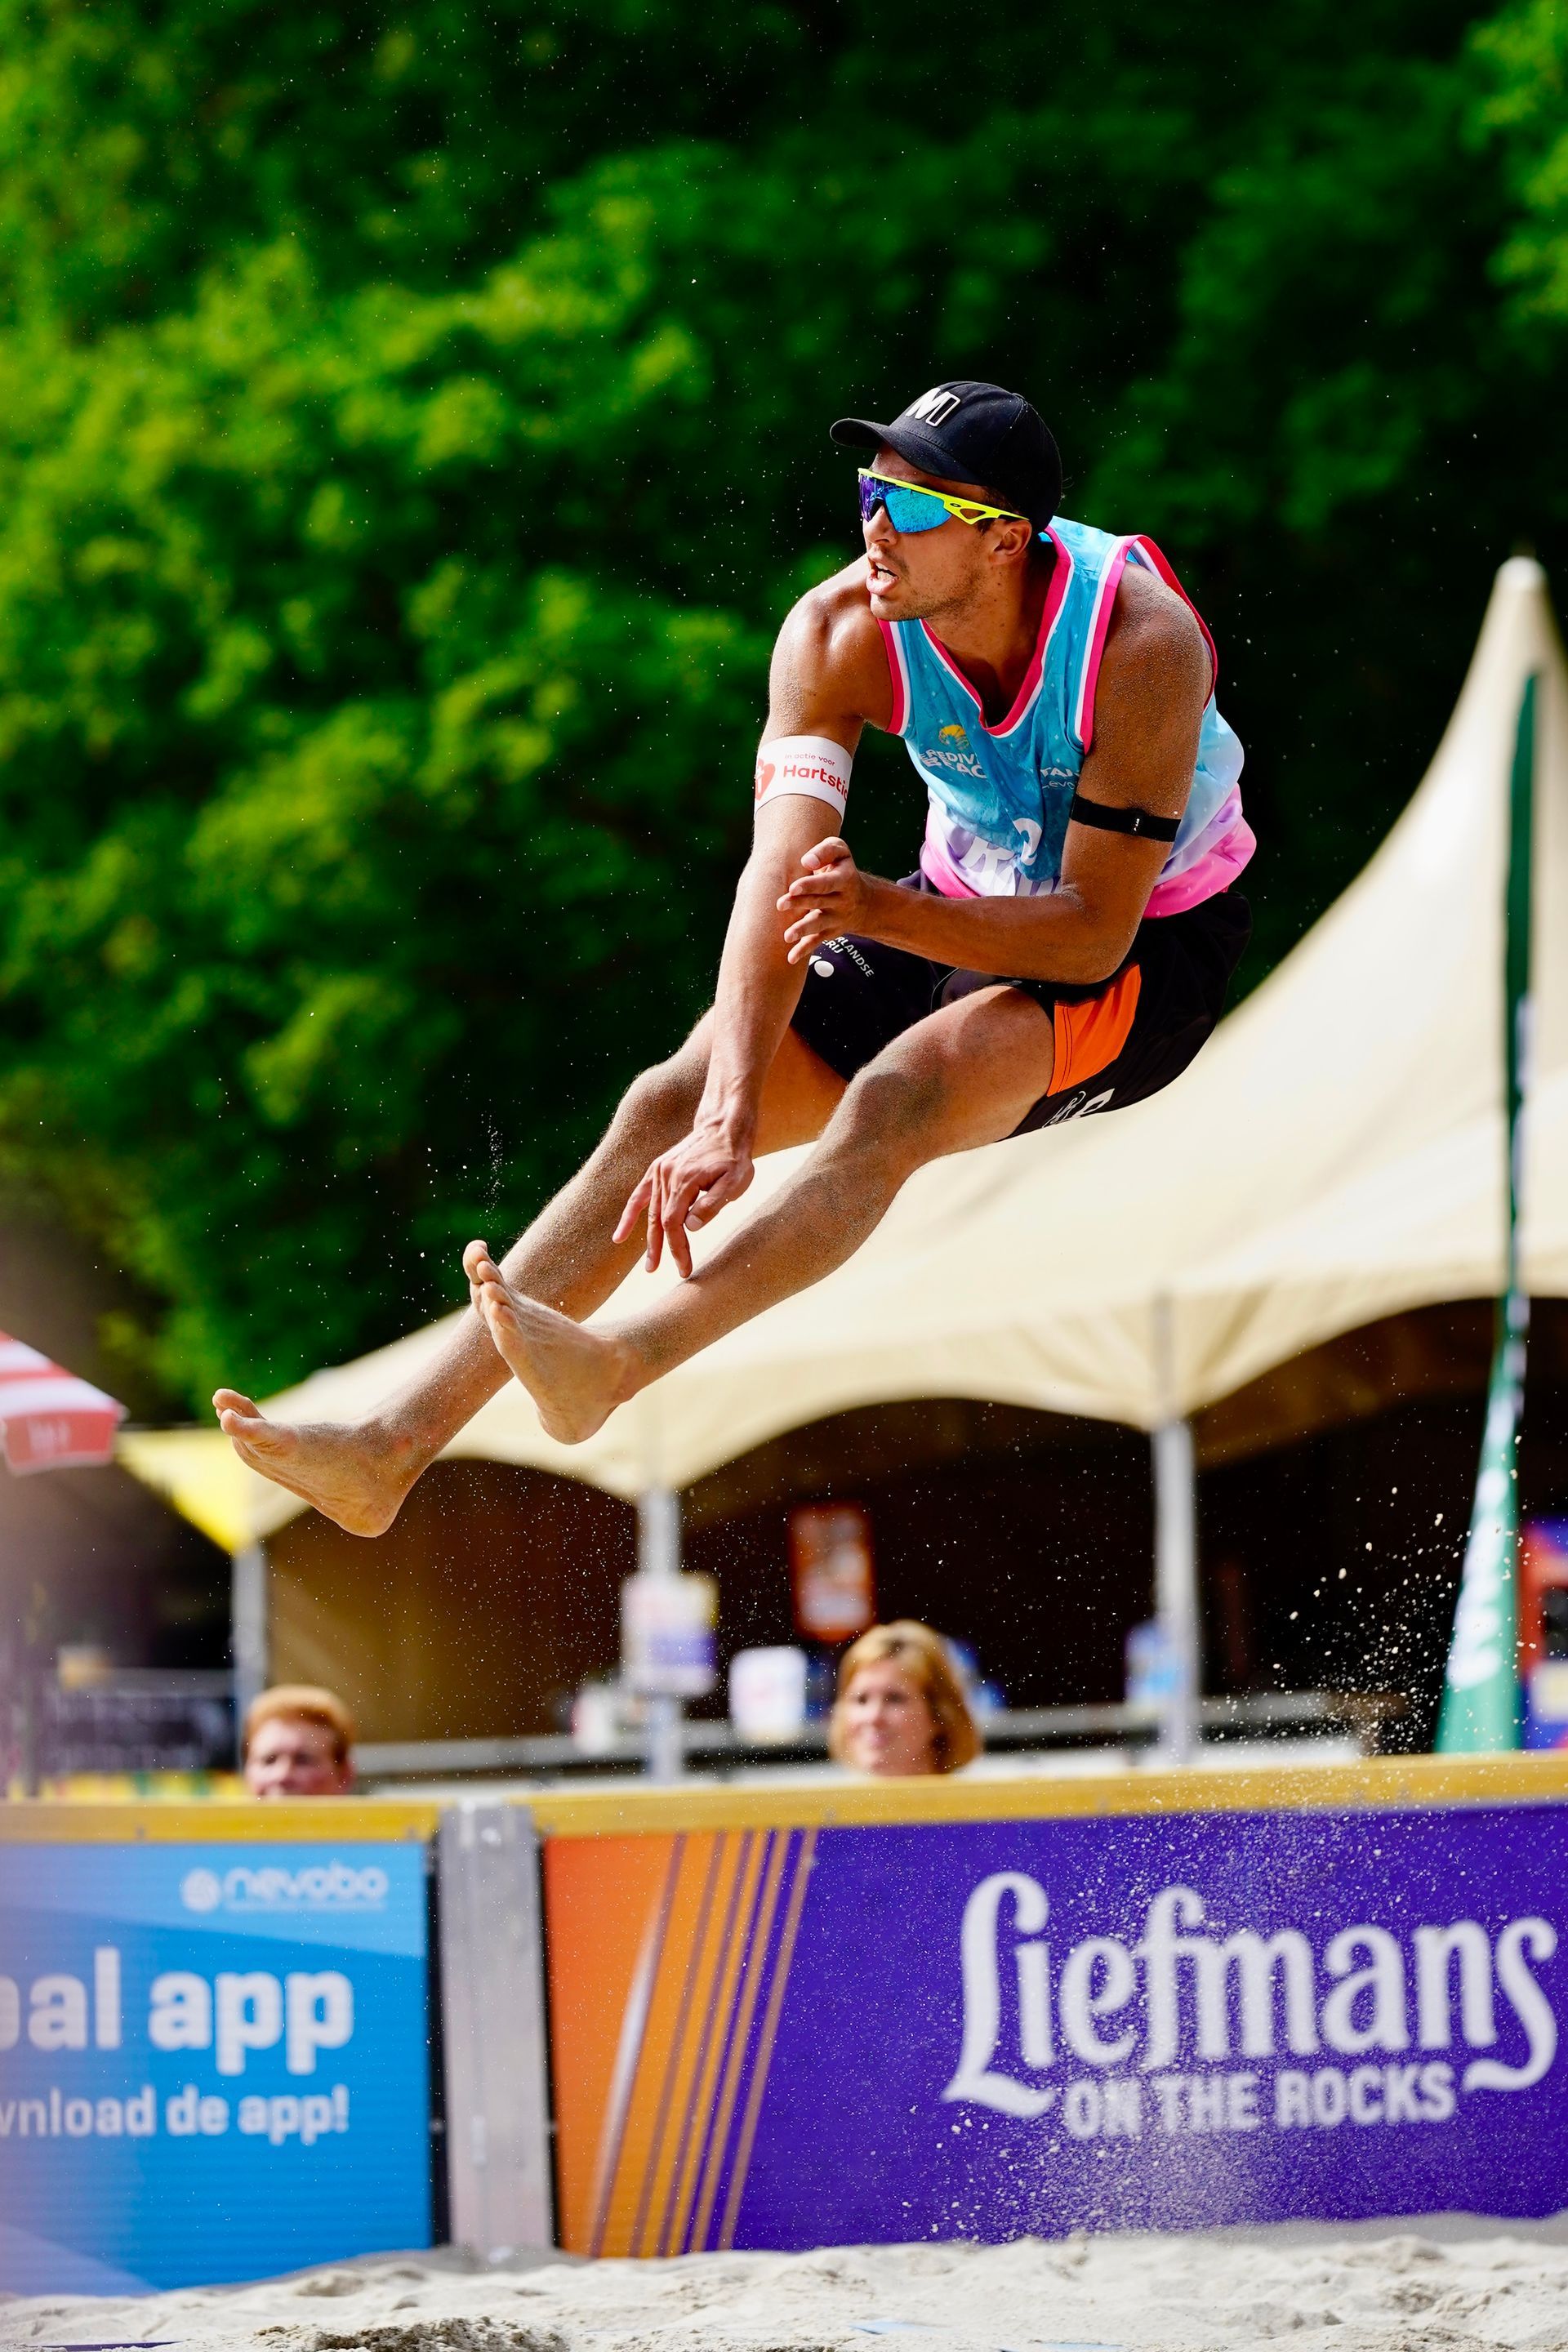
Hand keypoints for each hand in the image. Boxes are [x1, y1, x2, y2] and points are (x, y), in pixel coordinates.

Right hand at [614, 1120, 756, 1278]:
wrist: (723, 1126)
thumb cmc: (733, 1158)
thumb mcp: (735, 1181)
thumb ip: (713, 1203)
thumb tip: (690, 1227)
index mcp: (685, 1181)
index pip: (675, 1224)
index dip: (677, 1248)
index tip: (684, 1268)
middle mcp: (667, 1176)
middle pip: (660, 1221)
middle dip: (662, 1249)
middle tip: (659, 1273)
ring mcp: (660, 1172)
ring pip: (651, 1212)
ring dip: (650, 1239)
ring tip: (650, 1265)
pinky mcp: (658, 1169)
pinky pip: (639, 1195)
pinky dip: (630, 1216)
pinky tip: (620, 1236)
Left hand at [777, 837, 872, 962]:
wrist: (864, 901)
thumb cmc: (842, 869)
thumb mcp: (840, 852)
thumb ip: (825, 851)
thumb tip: (806, 861)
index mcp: (844, 879)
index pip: (827, 883)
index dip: (811, 885)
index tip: (793, 887)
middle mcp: (842, 901)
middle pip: (819, 902)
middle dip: (800, 903)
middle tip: (780, 904)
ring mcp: (836, 918)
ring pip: (818, 924)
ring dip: (803, 930)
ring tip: (787, 936)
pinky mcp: (829, 932)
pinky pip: (817, 942)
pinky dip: (804, 950)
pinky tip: (791, 958)